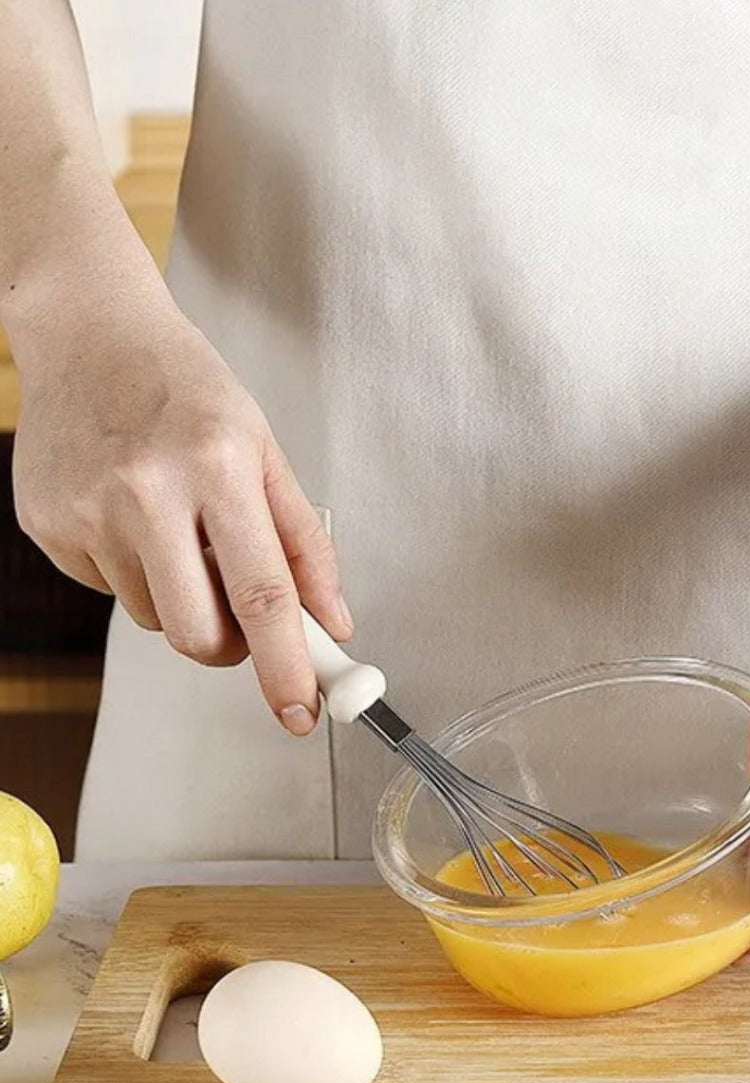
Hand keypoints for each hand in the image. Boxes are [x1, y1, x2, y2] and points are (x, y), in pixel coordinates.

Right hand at [12, 280, 351, 733]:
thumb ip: (303, 543)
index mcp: (216, 466)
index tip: (301, 711)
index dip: (286, 665)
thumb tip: (333, 623)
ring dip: (179, 597)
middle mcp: (146, 490)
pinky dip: (133, 571)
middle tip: (241, 628)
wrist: (88, 334)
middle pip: (196, 632)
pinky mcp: (46, 524)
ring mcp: (87, 510)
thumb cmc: (185, 389)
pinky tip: (129, 513)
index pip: (262, 594)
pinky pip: (109, 589)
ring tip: (175, 525)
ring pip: (153, 617)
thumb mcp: (263, 449)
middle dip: (228, 651)